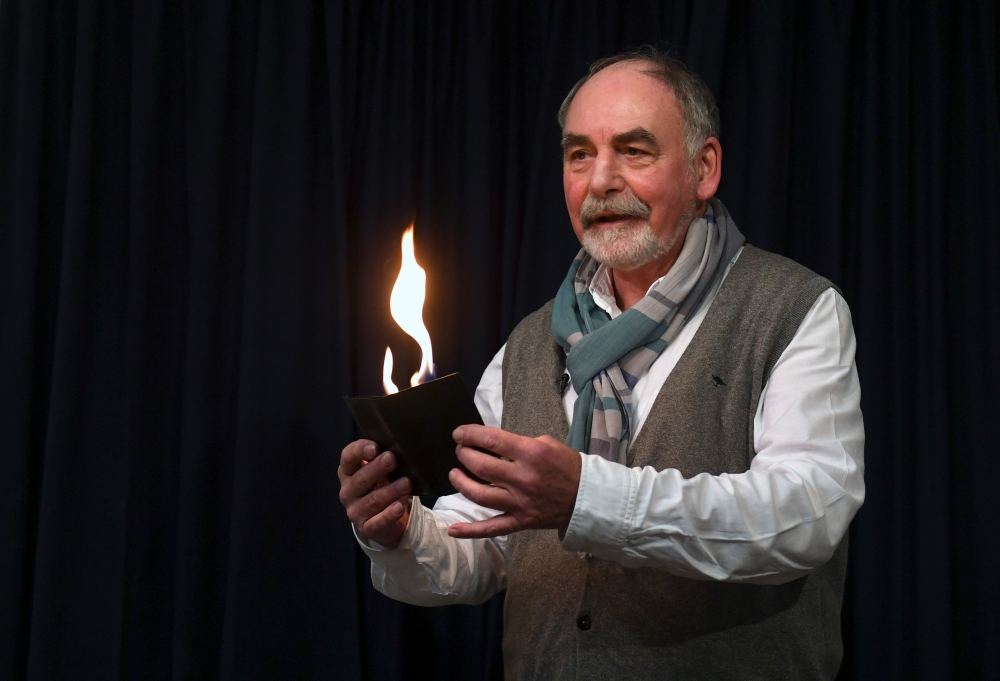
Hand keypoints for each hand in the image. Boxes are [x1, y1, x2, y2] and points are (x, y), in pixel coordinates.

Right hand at [338, 439, 411, 547]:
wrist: (384, 519)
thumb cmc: (381, 486)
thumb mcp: (380, 471)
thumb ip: (384, 459)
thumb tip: (400, 449)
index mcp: (348, 472)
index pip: (347, 457)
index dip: (360, 450)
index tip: (375, 447)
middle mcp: (348, 491)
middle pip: (360, 479)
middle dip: (377, 468)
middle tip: (392, 459)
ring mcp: (355, 511)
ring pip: (372, 501)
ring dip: (390, 491)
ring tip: (406, 483)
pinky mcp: (366, 527)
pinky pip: (378, 522)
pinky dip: (389, 514)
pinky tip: (399, 507)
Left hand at [447, 425, 581, 538]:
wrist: (587, 496)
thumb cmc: (567, 466)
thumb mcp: (547, 443)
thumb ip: (518, 443)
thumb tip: (492, 444)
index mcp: (531, 454)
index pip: (490, 440)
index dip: (469, 434)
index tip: (459, 433)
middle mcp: (522, 478)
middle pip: (480, 465)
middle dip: (464, 454)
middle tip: (460, 450)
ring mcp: (519, 502)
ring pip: (479, 494)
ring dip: (460, 482)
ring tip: (455, 473)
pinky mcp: (520, 521)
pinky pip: (492, 528)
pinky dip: (471, 531)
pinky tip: (453, 529)